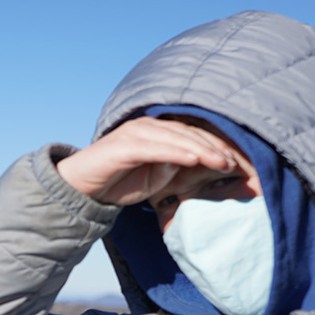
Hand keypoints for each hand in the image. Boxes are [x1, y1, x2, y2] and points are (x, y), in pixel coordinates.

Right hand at [56, 116, 237, 205]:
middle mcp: (147, 126)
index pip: (191, 135)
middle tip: (235, 163)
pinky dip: (177, 152)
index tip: (235, 161)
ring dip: (200, 150)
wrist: (80, 189)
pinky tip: (194, 160)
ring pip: (176, 138)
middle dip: (214, 148)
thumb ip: (174, 169)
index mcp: (156, 131)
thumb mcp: (154, 179)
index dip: (214, 146)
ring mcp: (135, 133)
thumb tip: (196, 163)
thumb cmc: (117, 182)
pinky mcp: (125, 145)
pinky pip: (156, 148)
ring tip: (221, 162)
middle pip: (188, 133)